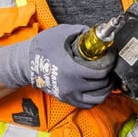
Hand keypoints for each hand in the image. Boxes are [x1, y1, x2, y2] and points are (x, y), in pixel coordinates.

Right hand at [0, 24, 115, 107]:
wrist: (25, 63)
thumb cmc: (42, 48)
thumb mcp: (62, 33)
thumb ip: (81, 31)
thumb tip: (96, 32)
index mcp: (73, 70)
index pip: (101, 73)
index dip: (110, 64)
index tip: (111, 58)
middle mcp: (72, 86)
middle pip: (102, 85)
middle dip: (109, 75)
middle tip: (110, 66)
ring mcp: (69, 95)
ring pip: (98, 98)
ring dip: (106, 89)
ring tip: (107, 79)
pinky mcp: (66, 99)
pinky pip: (88, 104)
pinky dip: (96, 98)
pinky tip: (97, 89)